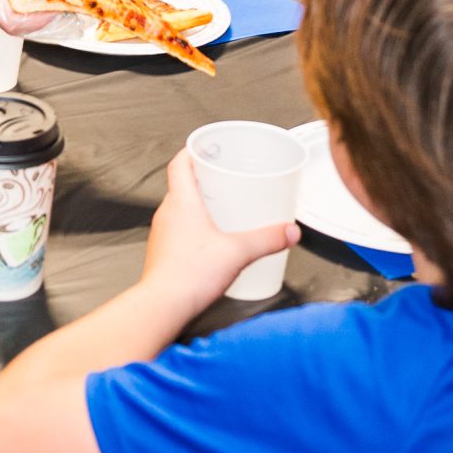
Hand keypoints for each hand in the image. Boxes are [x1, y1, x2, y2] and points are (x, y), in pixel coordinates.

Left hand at [141, 148, 301, 326]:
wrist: (163, 305)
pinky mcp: (163, 252)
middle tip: (225, 180)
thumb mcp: (237, 252)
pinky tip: (211, 242)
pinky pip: (177, 229)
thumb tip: (289, 231)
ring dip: (198, 205)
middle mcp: (167, 213)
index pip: (179, 163)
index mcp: (181, 202)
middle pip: (181, 184)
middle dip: (204, 179)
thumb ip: (267, 239)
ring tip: (222, 211)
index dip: (193, 151)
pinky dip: (194, 227)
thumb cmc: (190, 275)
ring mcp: (162, 233)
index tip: (208, 147)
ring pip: (179, 208)